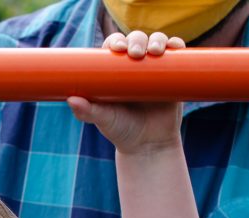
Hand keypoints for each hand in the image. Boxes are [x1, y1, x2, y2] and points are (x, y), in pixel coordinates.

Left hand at [67, 31, 184, 154]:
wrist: (149, 146)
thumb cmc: (121, 131)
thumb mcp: (103, 120)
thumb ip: (87, 111)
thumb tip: (71, 99)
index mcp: (114, 71)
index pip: (114, 46)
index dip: (115, 42)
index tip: (117, 49)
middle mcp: (135, 65)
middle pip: (136, 40)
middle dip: (136, 40)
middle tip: (135, 53)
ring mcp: (155, 68)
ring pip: (157, 42)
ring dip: (157, 40)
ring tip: (155, 52)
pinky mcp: (174, 74)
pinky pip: (177, 54)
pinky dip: (176, 46)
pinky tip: (174, 47)